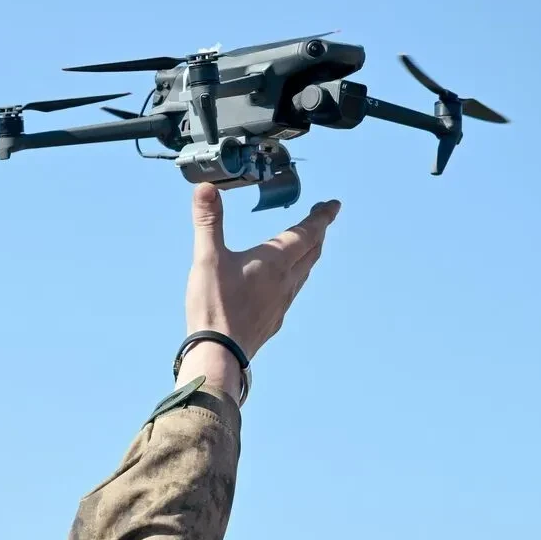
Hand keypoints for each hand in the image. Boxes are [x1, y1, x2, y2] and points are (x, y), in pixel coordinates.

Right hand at [177, 183, 340, 402]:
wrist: (220, 351)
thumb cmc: (214, 303)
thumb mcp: (207, 257)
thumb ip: (208, 222)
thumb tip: (206, 187)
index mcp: (274, 261)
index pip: (307, 232)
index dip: (321, 217)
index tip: (334, 204)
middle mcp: (286, 280)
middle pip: (312, 251)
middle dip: (318, 232)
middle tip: (322, 218)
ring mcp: (282, 302)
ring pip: (304, 273)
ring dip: (309, 255)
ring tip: (307, 246)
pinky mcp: (273, 320)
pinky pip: (292, 292)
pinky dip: (295, 277)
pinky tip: (283, 284)